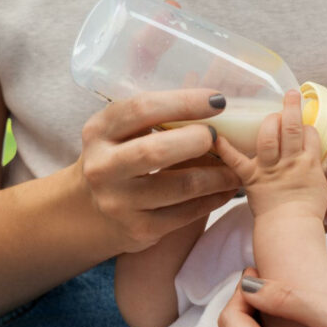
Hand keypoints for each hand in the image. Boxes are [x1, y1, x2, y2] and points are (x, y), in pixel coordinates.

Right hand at [78, 89, 239, 252]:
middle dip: (197, 140)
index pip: (141, 110)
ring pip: (180, 187)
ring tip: (237, 167)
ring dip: (217, 175)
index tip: (217, 101)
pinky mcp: (139, 230)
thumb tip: (211, 96)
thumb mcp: (120, 132)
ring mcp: (120, 203)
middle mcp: (104, 168)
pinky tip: (226, 189)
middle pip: (156, 151)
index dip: (183, 103)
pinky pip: (186, 213)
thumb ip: (156, 114)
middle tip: (219, 137)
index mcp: (99, 132)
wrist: (89, 213)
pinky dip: (213, 199)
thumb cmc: (117, 159)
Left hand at [214, 89, 326, 219]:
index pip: (310, 134)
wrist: (290, 230)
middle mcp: (290, 162)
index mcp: (309, 163)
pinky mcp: (251, 179)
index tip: (303, 124)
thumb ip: (320, 170)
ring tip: (269, 113)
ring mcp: (269, 169)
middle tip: (290, 95)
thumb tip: (325, 161)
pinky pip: (236, 161)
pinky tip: (216, 136)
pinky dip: (225, 149)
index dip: (307, 125)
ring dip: (268, 121)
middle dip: (291, 108)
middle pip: (291, 128)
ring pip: (268, 138)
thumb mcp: (323, 188)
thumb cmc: (308, 212)